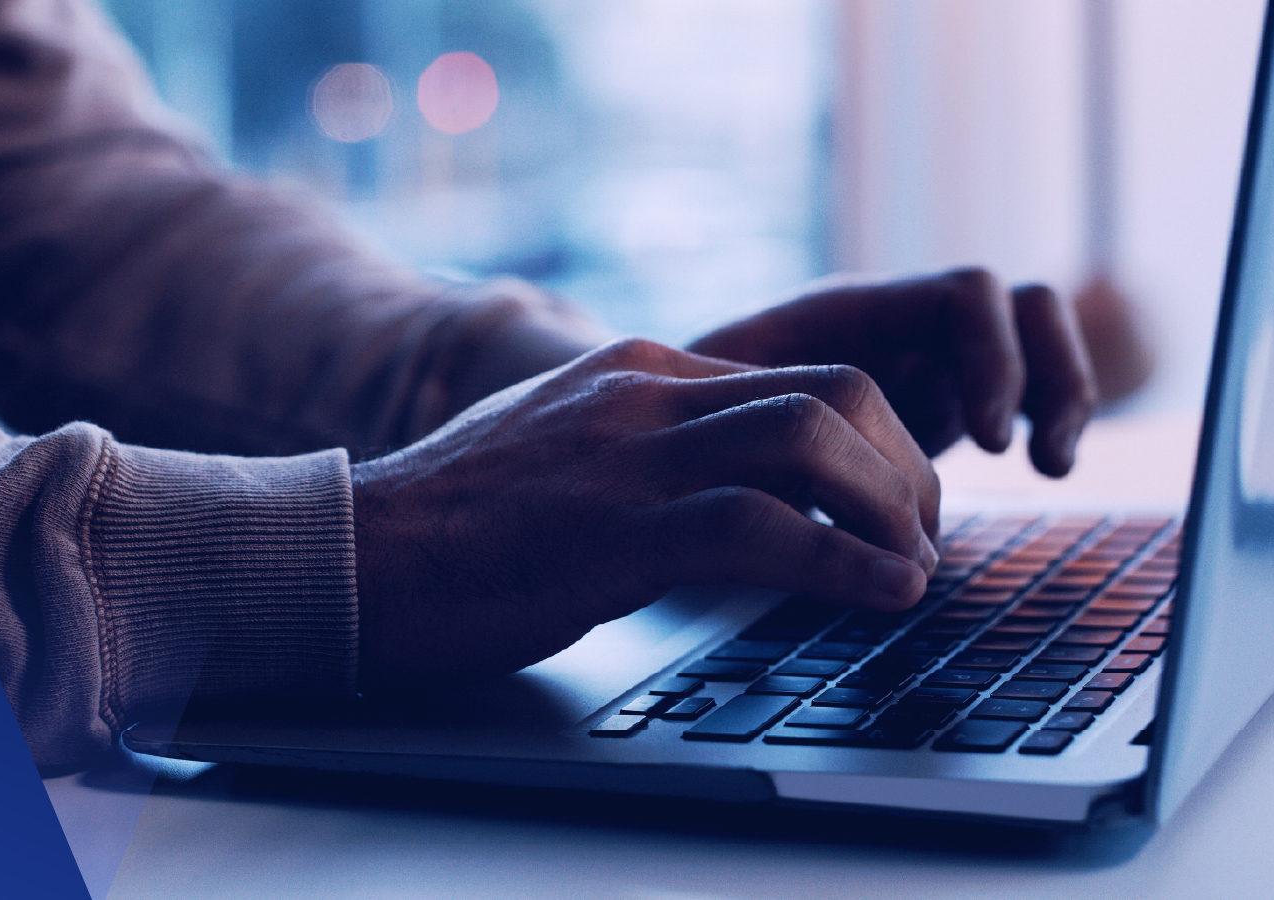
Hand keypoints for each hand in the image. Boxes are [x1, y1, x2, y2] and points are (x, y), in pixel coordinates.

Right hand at [351, 338, 939, 689]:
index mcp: (639, 371)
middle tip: (921, 537)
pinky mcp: (611, 532)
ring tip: (913, 570)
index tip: (898, 504)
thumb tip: (734, 486)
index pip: (804, 374)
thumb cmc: (456, 523)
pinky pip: (762, 528)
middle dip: (905, 467)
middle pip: (834, 390)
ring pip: (813, 440)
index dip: (879, 441)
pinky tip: (882, 595)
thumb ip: (647, 446)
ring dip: (893, 509)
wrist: (352, 553)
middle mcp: (644, 395)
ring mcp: (627, 457)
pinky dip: (844, 563)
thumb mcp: (566, 451)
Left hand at [687, 267, 1097, 476]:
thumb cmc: (678, 416)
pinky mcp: (936, 404)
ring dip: (1061, 395)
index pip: (966, 296)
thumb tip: (808, 469)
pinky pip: (1020, 389)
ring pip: (1033, 342)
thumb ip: (771, 425)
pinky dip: (1042, 419)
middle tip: (1028, 459)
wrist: (663, 428)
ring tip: (1051, 466)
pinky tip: (1040, 470)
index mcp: (852, 311)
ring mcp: (924, 359)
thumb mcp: (718, 414)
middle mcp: (900, 324)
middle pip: (1021, 307)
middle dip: (1047, 375)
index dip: (993, 360)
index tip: (988, 441)